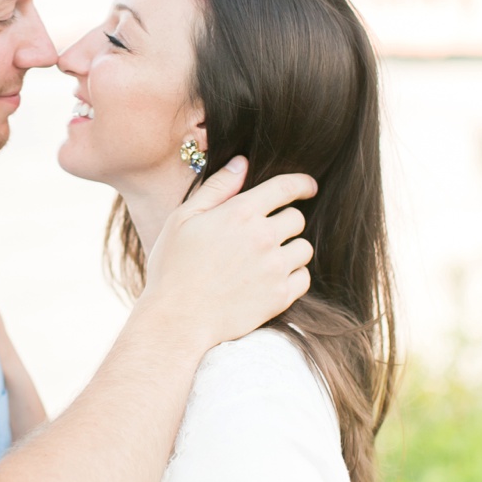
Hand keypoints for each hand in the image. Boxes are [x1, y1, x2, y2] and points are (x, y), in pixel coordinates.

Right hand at [140, 158, 315, 348]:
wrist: (176, 318)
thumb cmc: (173, 266)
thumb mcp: (182, 219)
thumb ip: (216, 189)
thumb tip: (242, 163)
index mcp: (240, 213)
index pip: (285, 188)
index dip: (301, 183)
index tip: (308, 186)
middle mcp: (263, 237)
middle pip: (296, 218)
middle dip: (284, 222)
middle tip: (264, 235)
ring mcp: (275, 268)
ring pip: (304, 248)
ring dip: (289, 250)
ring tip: (264, 260)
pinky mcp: (281, 295)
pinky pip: (304, 277)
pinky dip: (292, 276)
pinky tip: (269, 280)